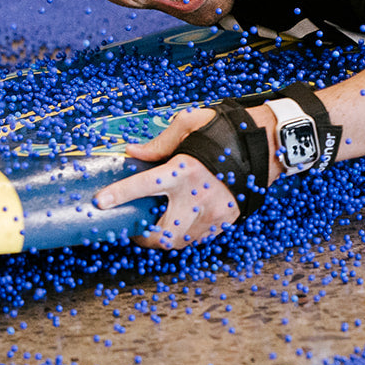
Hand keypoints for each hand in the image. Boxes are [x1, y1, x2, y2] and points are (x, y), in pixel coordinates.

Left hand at [94, 107, 241, 249]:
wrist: (264, 144)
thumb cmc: (225, 131)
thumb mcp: (190, 124)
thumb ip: (159, 143)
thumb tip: (132, 153)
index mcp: (184, 169)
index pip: (144, 185)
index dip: (120, 194)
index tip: (101, 202)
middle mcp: (198, 196)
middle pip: (163, 233)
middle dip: (144, 236)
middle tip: (136, 226)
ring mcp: (214, 212)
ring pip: (180, 240)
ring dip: (164, 235)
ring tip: (159, 221)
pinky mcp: (226, 220)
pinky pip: (198, 237)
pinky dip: (185, 232)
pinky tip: (182, 218)